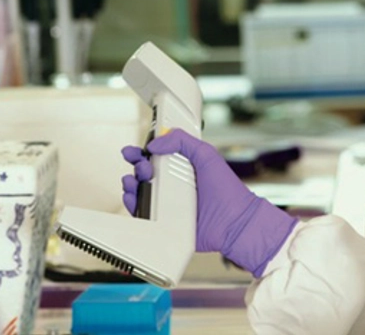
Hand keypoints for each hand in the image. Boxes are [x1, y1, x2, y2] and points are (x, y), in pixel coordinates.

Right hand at [121, 130, 296, 275]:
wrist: (234, 222)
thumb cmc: (227, 192)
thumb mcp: (206, 155)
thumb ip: (182, 141)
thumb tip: (157, 142)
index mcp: (183, 167)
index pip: (156, 155)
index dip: (142, 151)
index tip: (136, 149)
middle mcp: (174, 184)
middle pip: (144, 172)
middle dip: (136, 165)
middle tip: (142, 166)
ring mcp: (168, 203)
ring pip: (140, 191)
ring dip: (130, 183)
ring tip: (134, 181)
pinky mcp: (165, 221)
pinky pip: (143, 212)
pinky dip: (133, 204)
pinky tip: (134, 197)